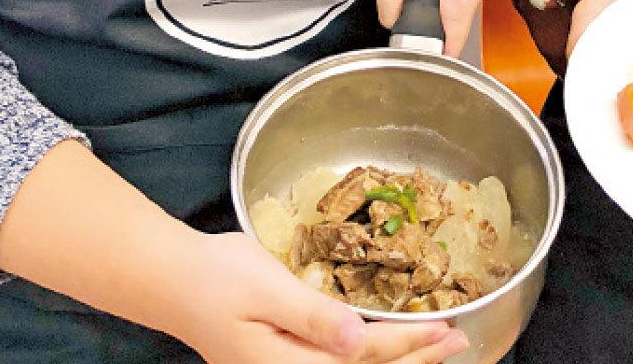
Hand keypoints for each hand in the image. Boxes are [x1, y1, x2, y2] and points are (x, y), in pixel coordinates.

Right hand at [168, 230, 467, 363]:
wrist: (174, 282)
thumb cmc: (217, 277)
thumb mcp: (266, 289)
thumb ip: (314, 317)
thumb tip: (359, 340)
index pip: (363, 357)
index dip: (409, 344)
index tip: (446, 332)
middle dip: (414, 360)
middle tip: (458, 341)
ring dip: (397, 362)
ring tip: (436, 349)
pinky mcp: (280, 362)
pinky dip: (369, 357)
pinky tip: (386, 346)